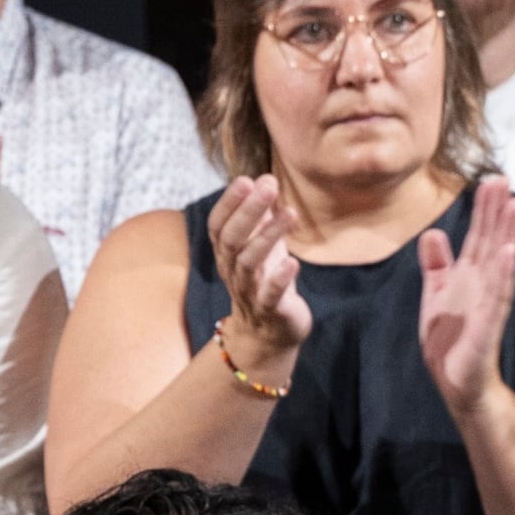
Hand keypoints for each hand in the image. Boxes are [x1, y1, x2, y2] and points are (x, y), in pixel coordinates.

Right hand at [208, 174, 311, 370]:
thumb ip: (262, 218)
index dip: (230, 202)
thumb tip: (265, 181)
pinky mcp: (270, 311)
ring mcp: (249, 292)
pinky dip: (280, 278)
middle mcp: (232, 270)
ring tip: (290, 213)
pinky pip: (271, 294)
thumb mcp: (263, 247)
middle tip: (267, 185)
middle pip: (233, 238)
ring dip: (269, 236)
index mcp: (227, 253)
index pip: (219, 224)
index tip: (246, 179)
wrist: (269, 335)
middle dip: (248, 210)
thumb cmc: (267, 282)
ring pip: (250, 262)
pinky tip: (294, 262)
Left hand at [419, 176, 514, 419]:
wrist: (456, 381)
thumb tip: (434, 233)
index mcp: (468, 276)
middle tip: (504, 180)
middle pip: (491, 240)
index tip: (491, 180)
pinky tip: (508, 253)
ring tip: (514, 205)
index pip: (479, 235)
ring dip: (507, 233)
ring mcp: (487, 304)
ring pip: (498, 262)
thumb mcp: (435, 293)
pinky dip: (503, 274)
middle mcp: (481, 285)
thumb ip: (436, 264)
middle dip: (498, 210)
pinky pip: (496, 297)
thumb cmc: (449, 341)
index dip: (485, 208)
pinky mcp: (486, 326)